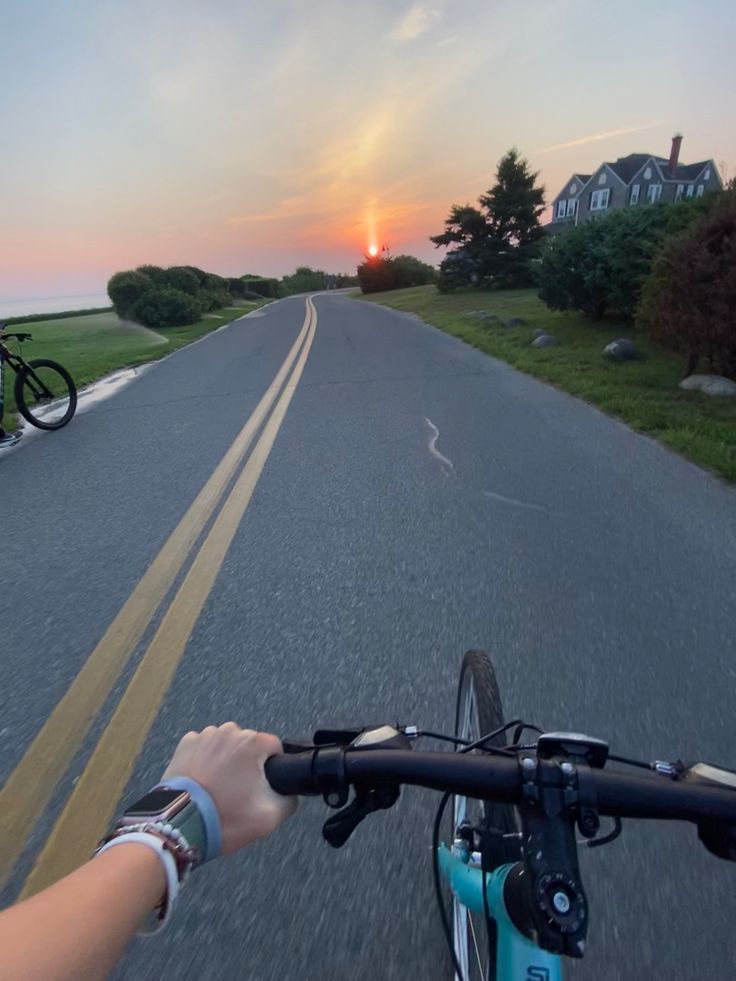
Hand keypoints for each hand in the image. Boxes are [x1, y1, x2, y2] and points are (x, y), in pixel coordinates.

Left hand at [161, 723, 296, 853]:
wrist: (180, 825)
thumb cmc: (226, 818)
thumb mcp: (270, 817)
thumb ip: (290, 799)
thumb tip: (291, 791)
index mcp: (252, 742)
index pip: (275, 747)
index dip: (273, 768)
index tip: (263, 788)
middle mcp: (229, 731)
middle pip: (249, 744)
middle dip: (248, 763)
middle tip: (239, 792)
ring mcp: (204, 735)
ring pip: (226, 745)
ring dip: (227, 760)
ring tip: (219, 788)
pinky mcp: (185, 744)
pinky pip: (204, 748)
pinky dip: (206, 760)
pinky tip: (203, 781)